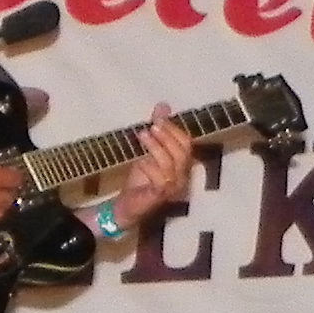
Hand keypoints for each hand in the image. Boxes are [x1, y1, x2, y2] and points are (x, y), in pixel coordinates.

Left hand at [113, 108, 196, 228]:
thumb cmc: (141, 180)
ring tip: (142, 135)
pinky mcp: (160, 197)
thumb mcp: (148, 151)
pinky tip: (140, 160)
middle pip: (182, 153)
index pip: (187, 144)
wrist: (127, 206)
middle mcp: (182, 177)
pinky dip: (150, 167)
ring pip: (171, 164)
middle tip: (152, 125)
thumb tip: (162, 106)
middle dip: (167, 136)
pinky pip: (160, 180)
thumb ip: (157, 131)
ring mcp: (173, 189)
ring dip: (156, 148)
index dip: (174, 130)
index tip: (158, 118)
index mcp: (182, 165)